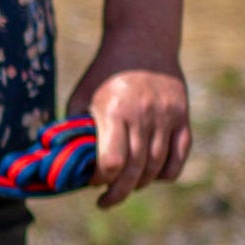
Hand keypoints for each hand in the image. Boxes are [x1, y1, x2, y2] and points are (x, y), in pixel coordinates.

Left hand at [66, 52, 189, 208]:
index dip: (100, 179)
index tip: (92, 182)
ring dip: (140, 183)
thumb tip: (61, 160)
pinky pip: (178, 157)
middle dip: (118, 193)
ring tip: (125, 186)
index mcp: (114, 112)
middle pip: (135, 171)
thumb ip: (74, 128)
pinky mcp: (183, 119)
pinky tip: (151, 176)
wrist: (142, 43)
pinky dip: (166, 173)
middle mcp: (143, 117)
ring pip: (156, 167)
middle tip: (105, 201)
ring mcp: (166, 118)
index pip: (111, 162)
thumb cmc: (104, 74)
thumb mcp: (81, 96)